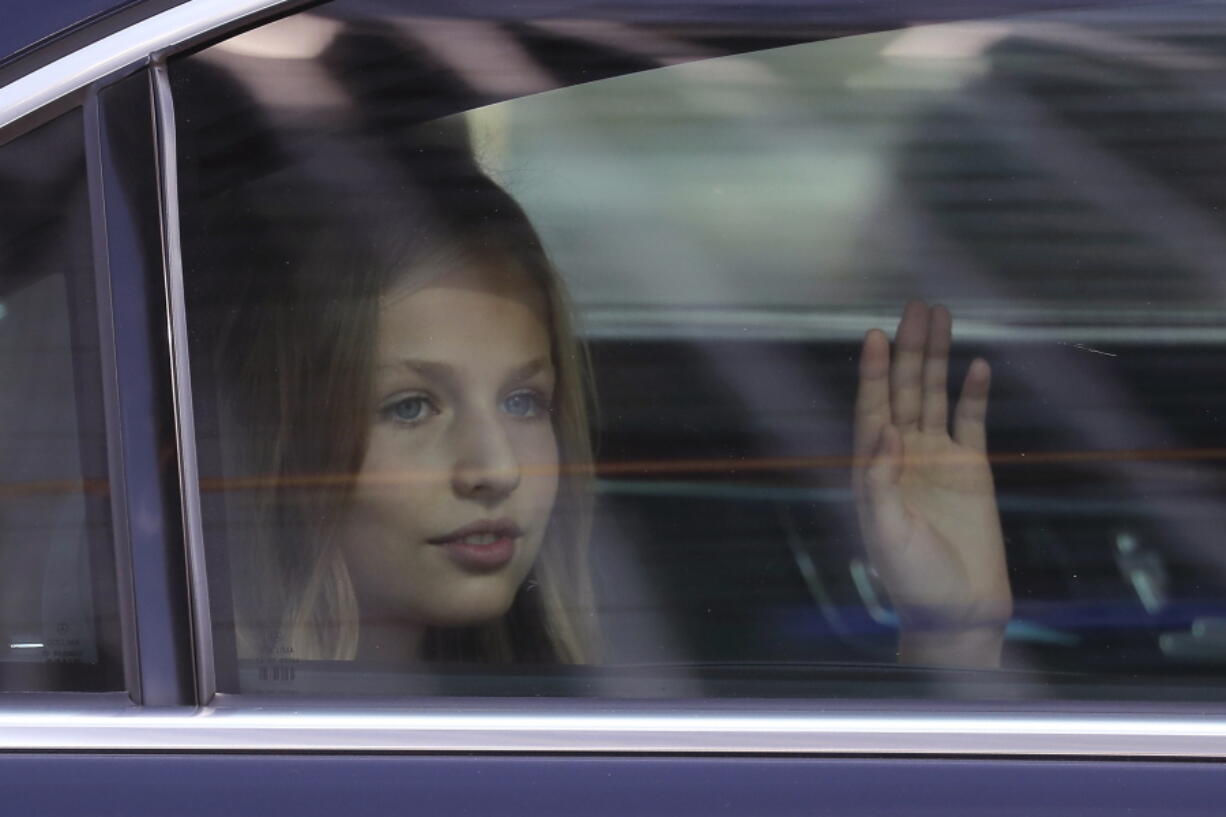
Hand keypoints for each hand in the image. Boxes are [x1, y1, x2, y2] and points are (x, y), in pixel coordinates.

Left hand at [853, 302, 1010, 667]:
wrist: (957, 612)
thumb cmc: (912, 579)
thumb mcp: (885, 532)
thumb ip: (879, 482)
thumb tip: (885, 431)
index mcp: (874, 469)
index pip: (872, 409)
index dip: (874, 372)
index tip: (876, 334)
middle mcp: (903, 457)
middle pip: (905, 391)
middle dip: (909, 349)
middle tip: (916, 306)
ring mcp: (938, 460)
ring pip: (936, 397)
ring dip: (938, 358)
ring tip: (941, 317)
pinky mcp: (973, 471)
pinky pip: (973, 422)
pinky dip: (975, 394)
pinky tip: (978, 366)